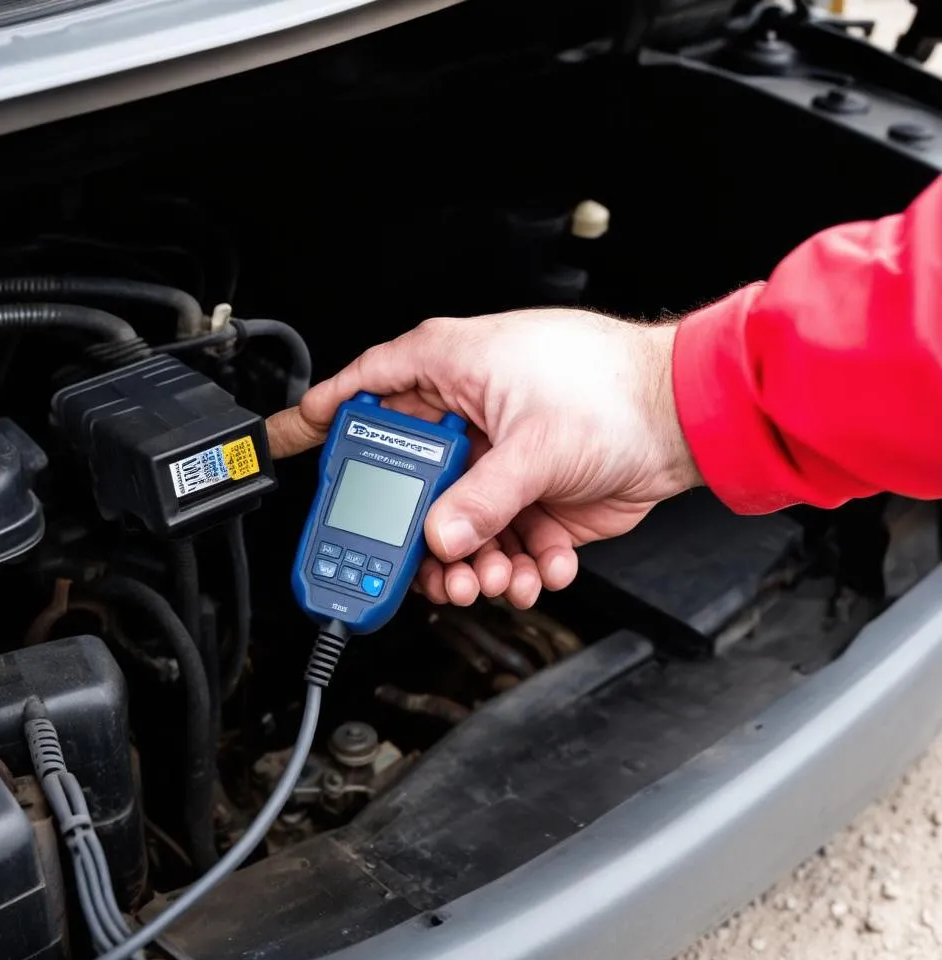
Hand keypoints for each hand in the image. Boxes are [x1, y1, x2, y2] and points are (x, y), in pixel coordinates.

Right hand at [268, 309, 699, 607]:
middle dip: (411, 531)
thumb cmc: (618, 390)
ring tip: (492, 577)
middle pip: (405, 480)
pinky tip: (540, 564)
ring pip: (452, 524)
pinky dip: (516, 565)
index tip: (286, 444)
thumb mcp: (536, 444)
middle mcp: (467, 415)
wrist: (685, 420)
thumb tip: (441, 535)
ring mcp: (496, 460)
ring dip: (469, 562)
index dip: (322, 418)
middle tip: (413, 563)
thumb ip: (481, 498)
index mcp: (452, 369)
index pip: (365, 388)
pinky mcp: (529, 499)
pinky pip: (499, 542)